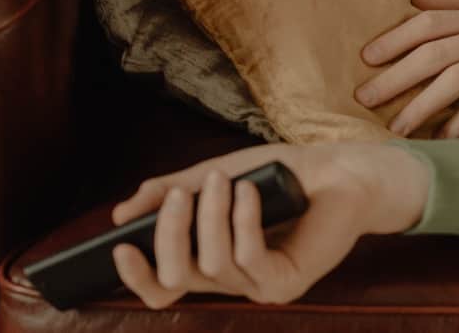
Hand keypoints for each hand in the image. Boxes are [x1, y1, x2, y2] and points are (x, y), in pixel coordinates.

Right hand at [109, 140, 429, 308]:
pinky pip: (248, 259)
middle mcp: (231, 281)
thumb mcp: (217, 176)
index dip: (135, 274)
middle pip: (176, 277)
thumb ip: (170, 193)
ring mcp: (258, 286)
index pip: (162, 286)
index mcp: (211, 260)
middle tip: (179, 194)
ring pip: (210, 265)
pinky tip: (250, 192)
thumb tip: (119, 215)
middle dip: (169, 233)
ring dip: (210, 217)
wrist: (340, 171)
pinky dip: (243, 221)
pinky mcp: (286, 282)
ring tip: (224, 181)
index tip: (118, 245)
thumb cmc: (280, 176)